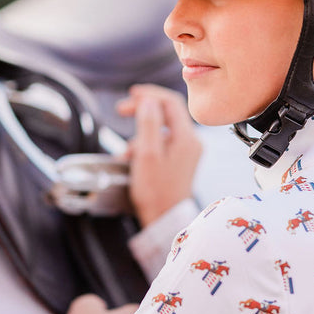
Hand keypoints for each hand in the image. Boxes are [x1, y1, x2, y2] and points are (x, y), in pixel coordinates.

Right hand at [116, 85, 202, 227]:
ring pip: (161, 130)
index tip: (130, 95)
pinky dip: (145, 146)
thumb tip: (148, 100)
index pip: (170, 101)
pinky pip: (161, 143)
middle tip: (122, 110)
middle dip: (143, 110)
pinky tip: (133, 159)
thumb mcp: (146, 153)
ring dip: (140, 134)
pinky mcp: (180, 161)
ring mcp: (187, 152)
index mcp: (187, 137)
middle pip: (167, 113)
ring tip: (126, 152)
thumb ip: (148, 122)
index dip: (149, 94)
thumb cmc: (155, 191)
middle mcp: (191, 142)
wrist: (164, 219)